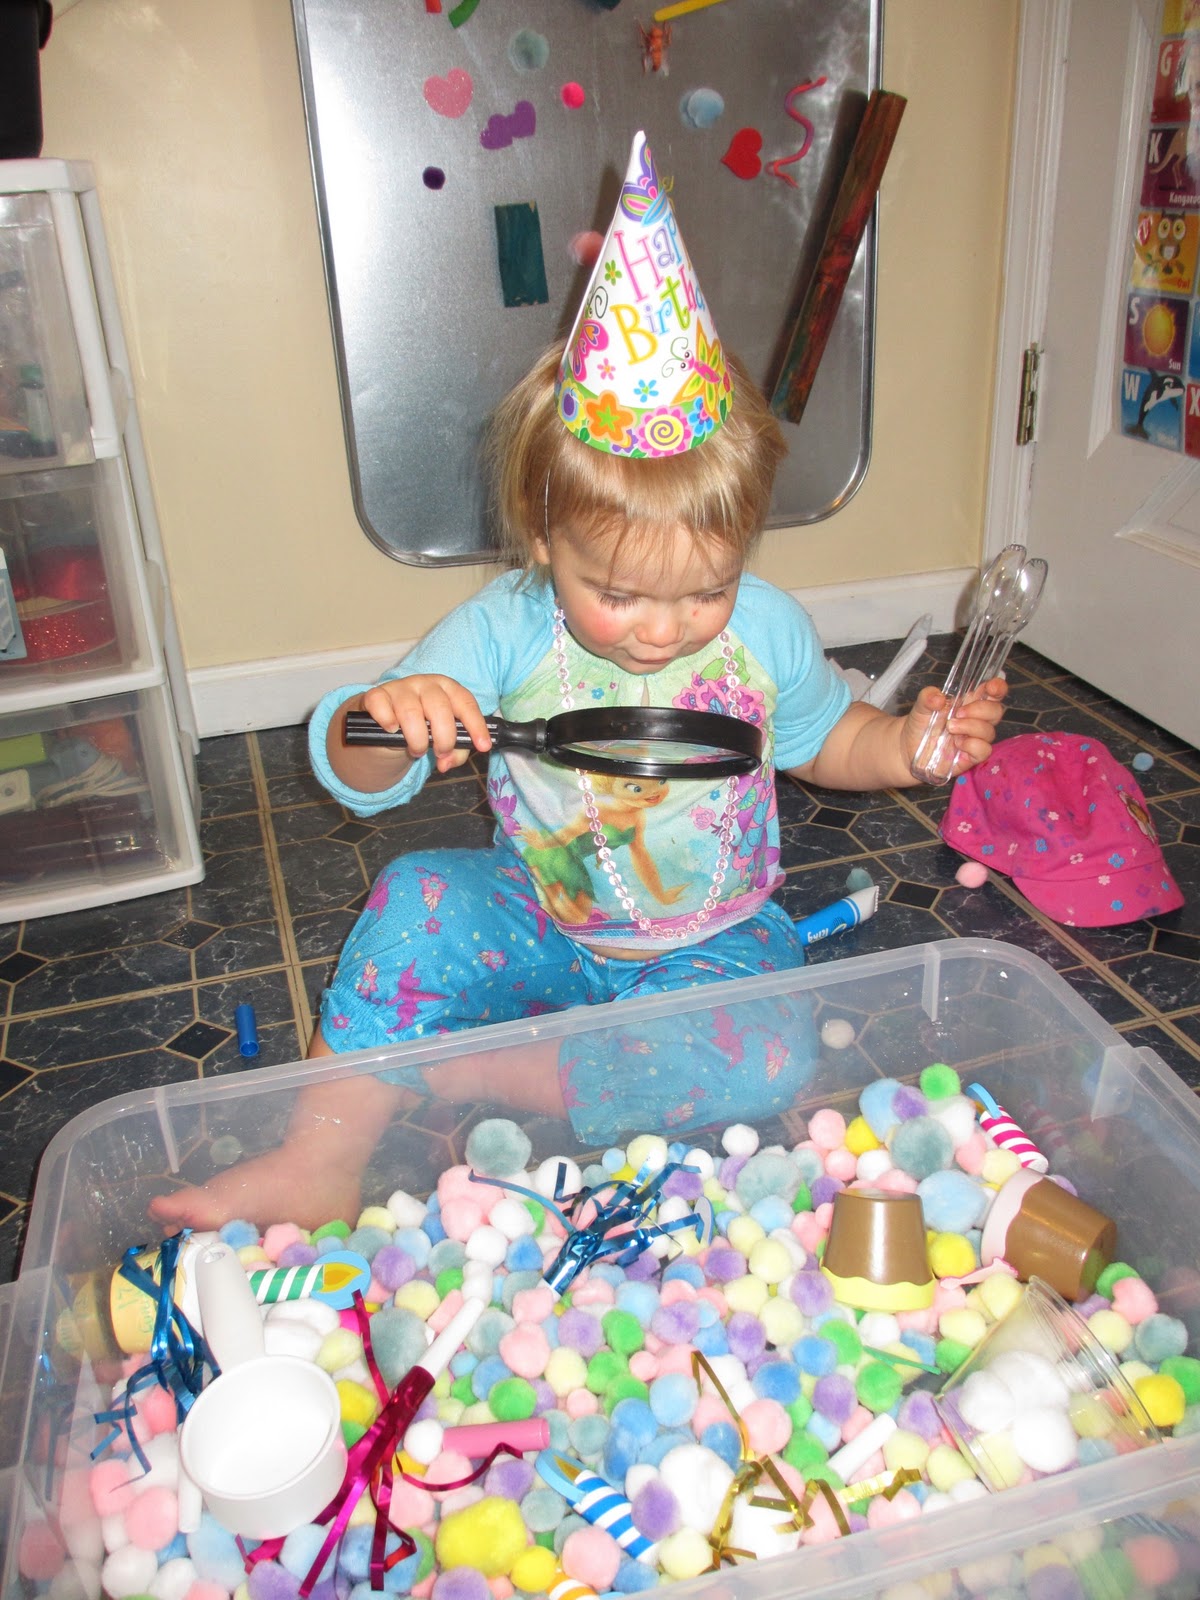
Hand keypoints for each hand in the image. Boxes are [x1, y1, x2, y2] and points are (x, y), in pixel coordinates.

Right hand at [357, 675, 491, 773]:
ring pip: (410, 712)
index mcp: (446, 688)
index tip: (482, 746)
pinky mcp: (376, 695)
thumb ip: (454, 751)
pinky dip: (388, 723)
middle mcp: (424, 683)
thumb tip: (445, 764)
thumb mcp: (442, 738)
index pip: (465, 702)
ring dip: (416, 739)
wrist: (384, 722)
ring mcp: (399, 687)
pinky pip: (381, 707)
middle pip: (439, 708)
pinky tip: (392, 730)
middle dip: (444, 737)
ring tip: (416, 750)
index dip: (476, 724)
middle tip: (440, 753)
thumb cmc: (421, 727)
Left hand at [905, 675, 1007, 783]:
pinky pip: (984, 750)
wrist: (907, 749)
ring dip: (971, 727)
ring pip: (990, 731)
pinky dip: (973, 745)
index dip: (998, 688)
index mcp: (969, 703)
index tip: (991, 687)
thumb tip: (938, 698)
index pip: (993, 693)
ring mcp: (975, 739)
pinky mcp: (971, 757)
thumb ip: (928, 697)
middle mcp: (976, 720)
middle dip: (980, 709)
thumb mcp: (921, 706)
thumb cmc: (920, 725)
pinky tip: (957, 743)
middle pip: (996, 711)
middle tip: (957, 713)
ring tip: (950, 727)